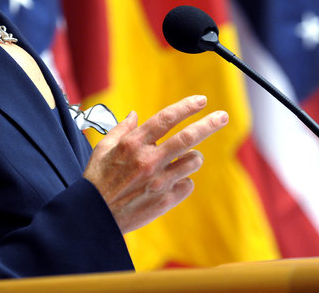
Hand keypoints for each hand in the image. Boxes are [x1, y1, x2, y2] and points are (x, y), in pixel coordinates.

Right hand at [82, 95, 228, 233]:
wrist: (95, 217)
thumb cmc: (97, 181)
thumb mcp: (103, 148)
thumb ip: (121, 129)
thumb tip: (134, 115)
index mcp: (133, 144)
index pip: (166, 118)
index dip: (187, 107)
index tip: (201, 100)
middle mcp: (149, 161)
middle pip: (188, 138)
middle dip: (209, 124)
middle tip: (223, 116)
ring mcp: (159, 182)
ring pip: (193, 161)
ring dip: (193, 157)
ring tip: (184, 159)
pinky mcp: (165, 201)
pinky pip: (188, 184)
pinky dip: (183, 180)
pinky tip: (171, 182)